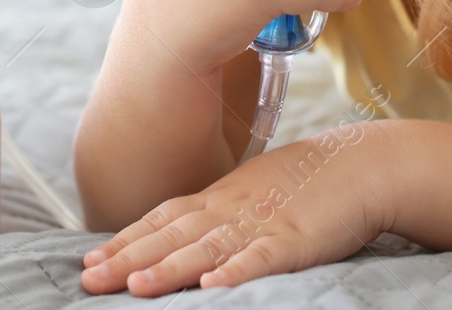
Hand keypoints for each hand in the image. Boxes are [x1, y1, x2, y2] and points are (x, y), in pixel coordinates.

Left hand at [80, 121, 391, 295]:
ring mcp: (263, 222)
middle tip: (89, 279)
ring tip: (135, 286)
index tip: (89, 261)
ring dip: (169, 268)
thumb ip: (220, 211)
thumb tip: (184, 231)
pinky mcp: (296, 239)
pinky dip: (237, 271)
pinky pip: (263, 257)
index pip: (163, 219)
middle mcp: (232, 208)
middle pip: (172, 235)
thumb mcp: (254, 191)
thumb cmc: (309, 180)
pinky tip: (214, 287)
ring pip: (208, 248)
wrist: (362, 163)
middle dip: (128, 257)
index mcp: (221, 197)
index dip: (125, 239)